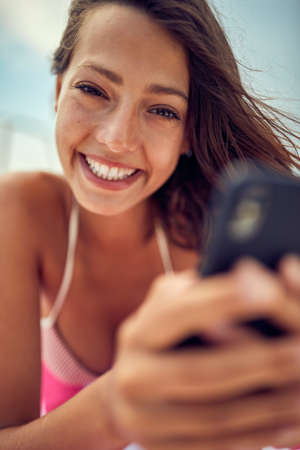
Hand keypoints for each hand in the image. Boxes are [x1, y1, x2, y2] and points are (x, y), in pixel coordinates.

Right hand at [108, 256, 299, 449]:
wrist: (128, 391)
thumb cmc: (165, 335)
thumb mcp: (169, 304)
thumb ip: (198, 290)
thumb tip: (252, 277)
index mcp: (137, 332)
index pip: (179, 313)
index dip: (223, 301)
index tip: (269, 289)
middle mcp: (132, 377)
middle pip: (199, 373)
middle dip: (257, 362)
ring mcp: (142, 420)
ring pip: (214, 418)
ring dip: (268, 406)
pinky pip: (215, 448)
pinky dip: (258, 437)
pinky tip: (289, 423)